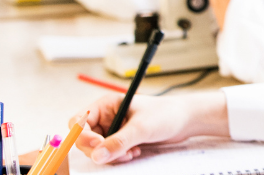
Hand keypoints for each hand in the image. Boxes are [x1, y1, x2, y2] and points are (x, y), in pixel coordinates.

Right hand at [72, 91, 228, 163]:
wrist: (185, 121)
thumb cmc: (165, 114)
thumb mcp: (141, 128)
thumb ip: (119, 142)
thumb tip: (97, 156)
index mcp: (106, 105)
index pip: (78, 121)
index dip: (82, 135)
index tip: (97, 145)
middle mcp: (106, 117)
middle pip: (85, 139)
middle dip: (99, 150)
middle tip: (119, 154)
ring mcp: (113, 130)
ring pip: (98, 150)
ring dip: (112, 156)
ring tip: (132, 152)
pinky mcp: (122, 141)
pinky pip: (110, 154)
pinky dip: (119, 158)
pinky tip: (135, 153)